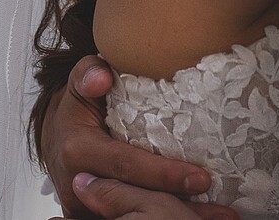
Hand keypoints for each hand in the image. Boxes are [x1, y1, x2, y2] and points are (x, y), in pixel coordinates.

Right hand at [40, 56, 237, 219]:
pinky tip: (196, 217)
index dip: (164, 174)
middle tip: (223, 210)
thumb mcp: (80, 83)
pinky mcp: (94, 216)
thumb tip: (102, 77)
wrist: (56, 135)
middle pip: (137, 200)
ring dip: (176, 217)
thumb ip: (88, 73)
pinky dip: (162, 219)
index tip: (201, 178)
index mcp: (79, 151)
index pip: (128, 165)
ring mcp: (87, 206)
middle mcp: (81, 185)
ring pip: (136, 217)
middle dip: (181, 206)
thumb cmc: (77, 106)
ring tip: (219, 217)